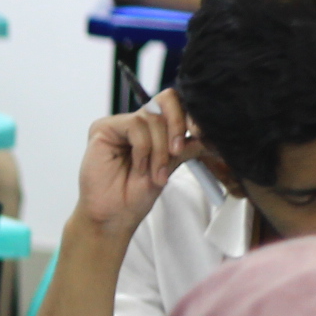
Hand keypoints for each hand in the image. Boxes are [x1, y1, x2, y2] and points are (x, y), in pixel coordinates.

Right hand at [74, 89, 196, 241]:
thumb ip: (187, 146)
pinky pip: (135, 126)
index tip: (200, 134)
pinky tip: (138, 167)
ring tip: (155, 173)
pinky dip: (143, 149)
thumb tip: (212, 133)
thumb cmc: (136, 195)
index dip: (190, 116)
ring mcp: (120, 124)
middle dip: (177, 126)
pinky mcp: (103, 128)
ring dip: (159, 149)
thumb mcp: (171, 166)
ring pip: (152, 118)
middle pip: (167, 99)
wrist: (114, 215)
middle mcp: (137, 122)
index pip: (177, 105)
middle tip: (177, 151)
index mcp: (154, 128)